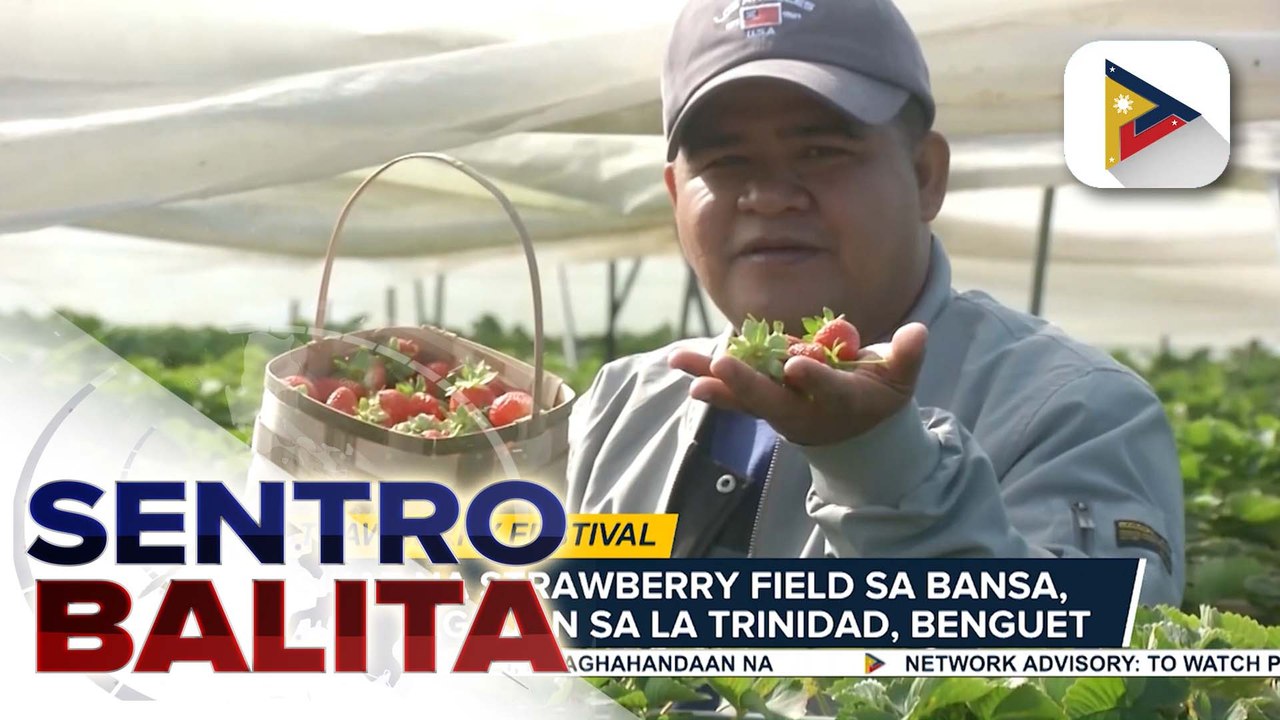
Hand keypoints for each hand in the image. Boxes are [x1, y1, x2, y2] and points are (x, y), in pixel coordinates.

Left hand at [668, 323, 928, 445]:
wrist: (854, 435)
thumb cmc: (879, 397)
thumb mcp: (900, 380)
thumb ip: (907, 357)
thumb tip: (917, 332)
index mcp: (843, 403)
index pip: (828, 391)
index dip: (815, 379)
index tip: (799, 364)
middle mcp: (805, 411)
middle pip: (772, 399)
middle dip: (747, 382)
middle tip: (723, 364)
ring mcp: (778, 410)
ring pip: (743, 397)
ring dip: (712, 379)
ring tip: (681, 362)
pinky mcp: (761, 405)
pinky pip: (731, 394)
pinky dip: (709, 380)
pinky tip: (681, 365)